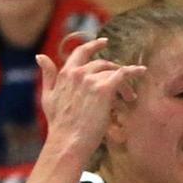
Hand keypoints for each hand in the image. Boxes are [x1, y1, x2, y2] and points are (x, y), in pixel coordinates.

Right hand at [38, 37, 145, 159]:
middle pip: (102, 64)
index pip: (80, 53)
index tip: (104, 42)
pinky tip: (142, 71)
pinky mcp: (104, 89)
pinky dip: (133, 71)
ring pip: (113, 72)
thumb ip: (48, 75)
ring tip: (130, 98)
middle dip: (114, 71)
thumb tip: (40, 56)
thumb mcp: (48, 96)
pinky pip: (122, 74)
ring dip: (124, 84)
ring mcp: (91, 80)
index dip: (93, 45)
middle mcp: (78, 73)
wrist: (69, 140)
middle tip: (123, 86)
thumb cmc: (59, 124)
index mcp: (65, 73)